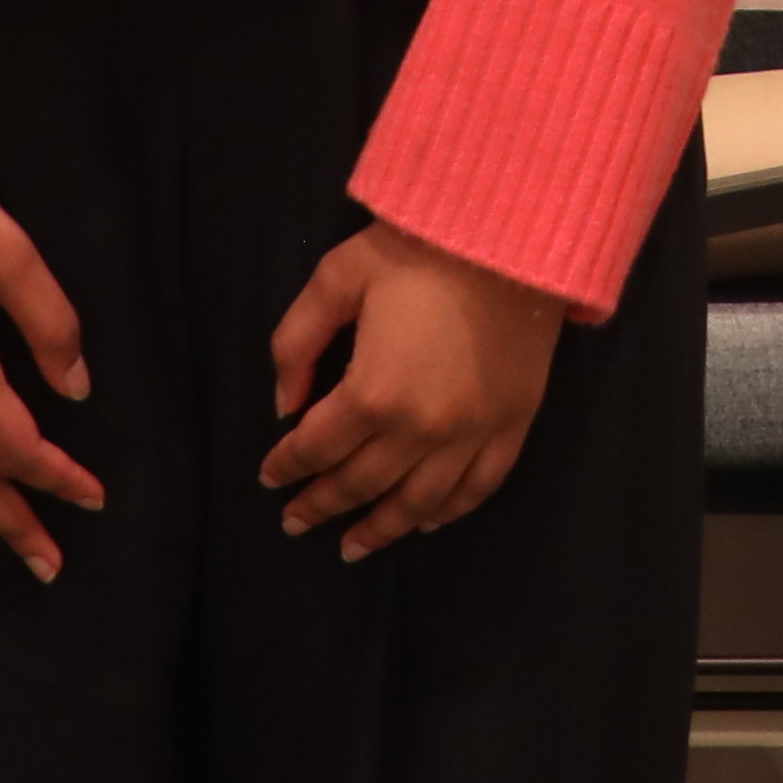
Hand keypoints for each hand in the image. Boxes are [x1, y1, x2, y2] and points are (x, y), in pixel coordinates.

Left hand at [261, 221, 562, 559]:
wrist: (513, 236)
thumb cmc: (418, 250)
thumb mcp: (336, 278)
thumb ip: (297, 342)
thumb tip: (285, 405)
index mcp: (372, 392)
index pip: (317, 446)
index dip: (287, 465)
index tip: (269, 477)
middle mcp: (421, 429)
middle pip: (361, 482)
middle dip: (321, 504)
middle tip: (295, 521)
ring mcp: (472, 434)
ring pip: (417, 502)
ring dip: (380, 528)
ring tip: (351, 547)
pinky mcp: (512, 426)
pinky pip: (477, 488)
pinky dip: (448, 512)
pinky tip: (425, 522)